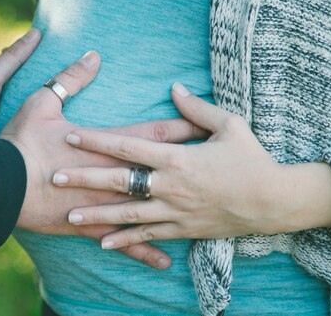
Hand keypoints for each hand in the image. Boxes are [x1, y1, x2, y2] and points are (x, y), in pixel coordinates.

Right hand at [0, 57, 205, 268]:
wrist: (2, 185)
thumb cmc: (21, 143)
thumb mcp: (42, 101)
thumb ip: (71, 78)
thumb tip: (93, 56)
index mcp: (106, 144)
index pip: (155, 133)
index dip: (183, 126)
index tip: (207, 124)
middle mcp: (114, 174)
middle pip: (161, 167)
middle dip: (191, 163)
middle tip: (220, 163)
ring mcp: (105, 203)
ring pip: (149, 206)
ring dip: (177, 206)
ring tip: (206, 209)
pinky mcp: (91, 226)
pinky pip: (124, 238)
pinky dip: (144, 249)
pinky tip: (166, 259)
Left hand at [56, 82, 296, 249]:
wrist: (274, 202)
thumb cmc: (252, 159)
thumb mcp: (230, 125)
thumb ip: (197, 108)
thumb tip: (174, 87)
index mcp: (178, 158)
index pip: (128, 146)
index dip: (97, 141)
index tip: (70, 135)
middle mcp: (171, 186)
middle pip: (119, 181)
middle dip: (85, 178)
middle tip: (55, 176)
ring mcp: (175, 211)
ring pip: (128, 214)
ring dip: (97, 215)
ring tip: (70, 216)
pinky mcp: (182, 229)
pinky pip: (148, 236)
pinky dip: (125, 241)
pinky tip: (102, 243)